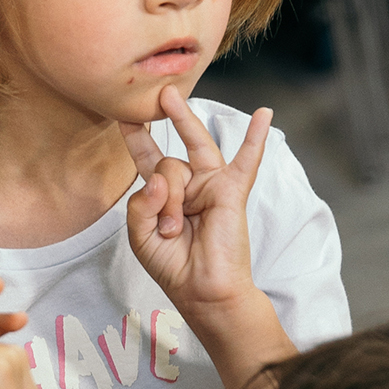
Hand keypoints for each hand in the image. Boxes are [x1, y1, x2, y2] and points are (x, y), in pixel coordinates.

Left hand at [120, 86, 270, 315]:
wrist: (203, 293)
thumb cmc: (174, 266)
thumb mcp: (140, 236)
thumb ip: (140, 204)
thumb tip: (158, 177)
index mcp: (164, 195)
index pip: (147, 158)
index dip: (136, 137)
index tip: (124, 115)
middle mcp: (187, 185)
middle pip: (162, 161)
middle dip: (151, 131)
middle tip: (156, 95)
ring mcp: (209, 185)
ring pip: (177, 169)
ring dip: (170, 201)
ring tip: (174, 228)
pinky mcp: (231, 191)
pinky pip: (245, 160)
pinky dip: (255, 138)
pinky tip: (264, 114)